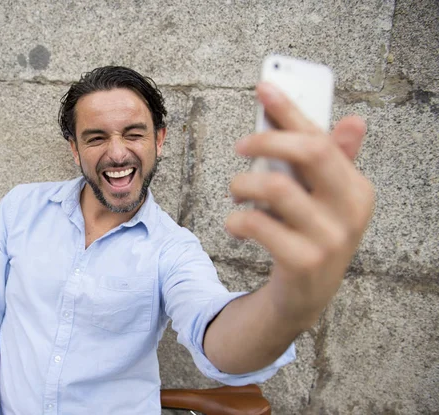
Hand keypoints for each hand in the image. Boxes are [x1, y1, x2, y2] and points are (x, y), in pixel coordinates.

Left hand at [225, 82, 374, 328]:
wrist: (303, 297)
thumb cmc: (308, 236)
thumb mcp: (323, 200)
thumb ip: (331, 162)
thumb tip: (354, 121)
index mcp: (357, 188)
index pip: (324, 137)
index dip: (291, 109)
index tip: (263, 86)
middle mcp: (351, 210)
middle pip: (310, 151)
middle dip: (267, 138)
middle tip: (239, 145)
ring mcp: (330, 239)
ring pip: (275, 186)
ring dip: (243, 184)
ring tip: (236, 193)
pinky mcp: (302, 262)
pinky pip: (257, 224)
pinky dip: (236, 219)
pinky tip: (236, 224)